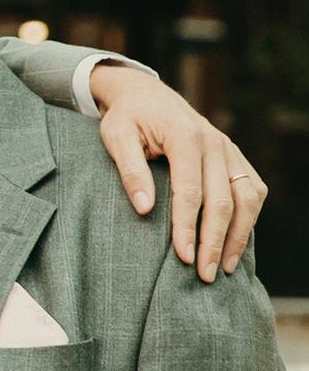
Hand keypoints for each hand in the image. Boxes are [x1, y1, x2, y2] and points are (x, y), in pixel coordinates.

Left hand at [89, 65, 265, 281]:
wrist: (146, 95)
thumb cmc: (128, 119)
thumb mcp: (116, 138)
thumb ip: (130, 172)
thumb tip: (145, 210)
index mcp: (186, 137)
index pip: (190, 191)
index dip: (187, 227)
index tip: (184, 257)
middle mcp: (215, 143)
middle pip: (223, 200)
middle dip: (215, 241)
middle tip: (206, 275)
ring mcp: (230, 150)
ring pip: (247, 197)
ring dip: (239, 234)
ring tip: (226, 267)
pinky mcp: (235, 157)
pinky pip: (253, 189)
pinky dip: (250, 217)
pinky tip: (238, 241)